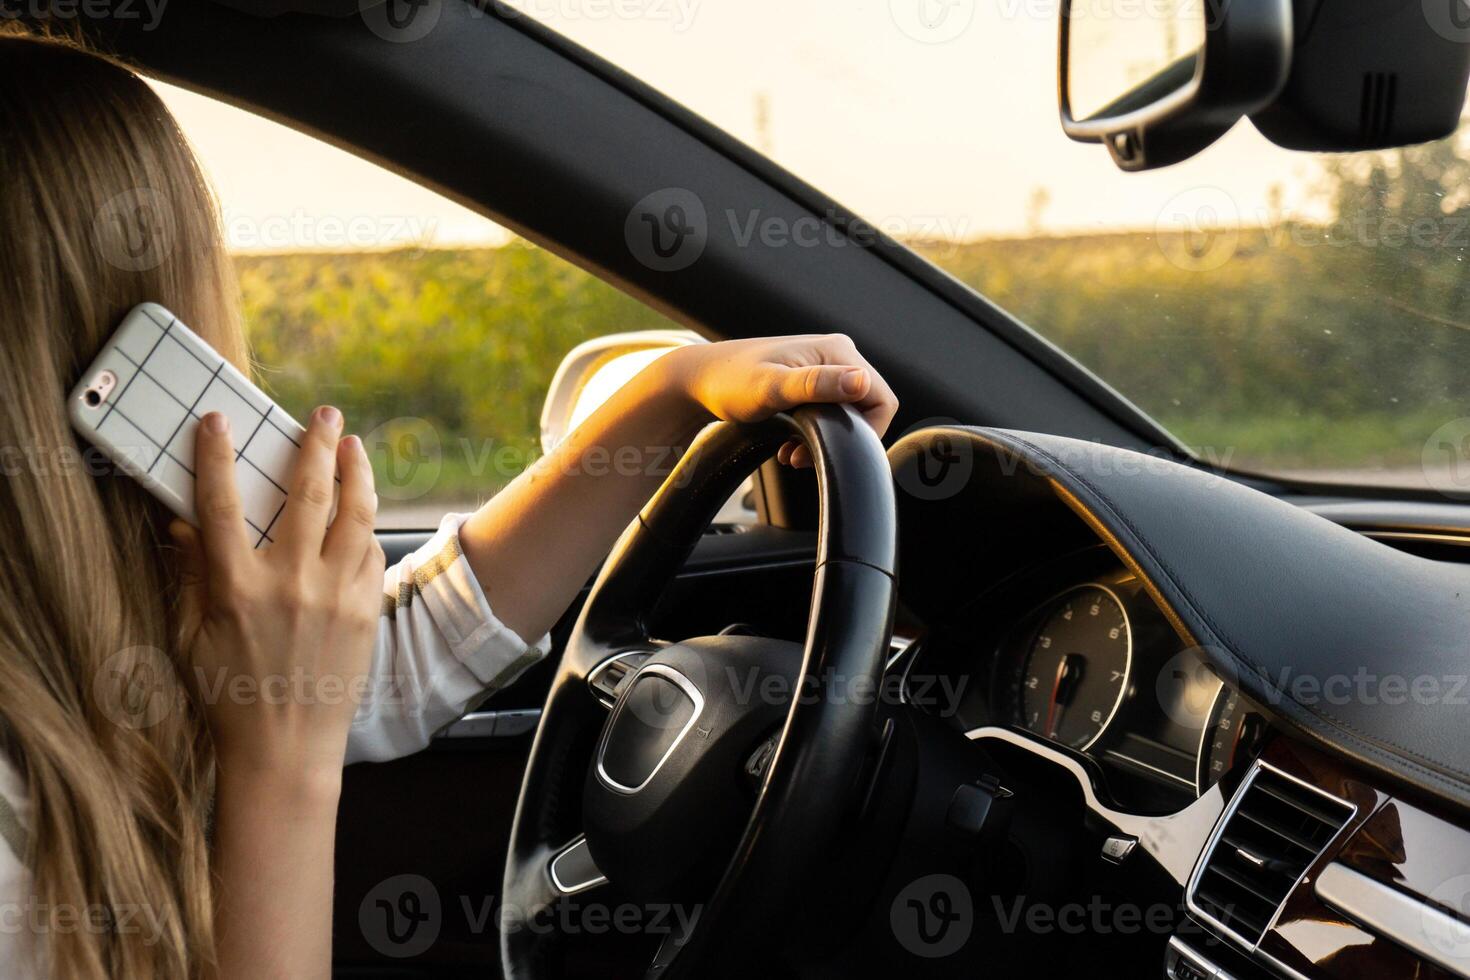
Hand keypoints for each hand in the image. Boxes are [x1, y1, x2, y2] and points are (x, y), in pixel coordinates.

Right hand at [171, 405, 385, 780]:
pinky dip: (366, 527)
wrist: (286, 747)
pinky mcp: (366, 610)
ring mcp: (335, 594)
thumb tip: (185, 524)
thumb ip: (192, 575)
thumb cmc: (229, 695)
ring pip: (356, 514)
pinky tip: (362, 512)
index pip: (222, 504)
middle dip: (317, 444)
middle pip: (308, 492)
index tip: (219, 421)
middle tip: (324, 415)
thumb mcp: (192, 636)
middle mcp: (291, 582)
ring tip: (354, 446)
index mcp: (237, 586)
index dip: (218, 457)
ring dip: (357, 472)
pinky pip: (370, 553)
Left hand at [666, 334, 899, 465]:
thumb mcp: (772, 388)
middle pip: (868, 408)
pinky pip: (831, 412)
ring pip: (848, 414)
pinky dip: (815, 434)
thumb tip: (861, 381)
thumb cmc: (730, 382)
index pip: (883, 398)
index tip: (832, 448)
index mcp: (837, 351)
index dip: (867, 431)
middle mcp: (836, 354)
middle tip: (803, 454)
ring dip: (827, 439)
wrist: (700, 379)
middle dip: (843, 438)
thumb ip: (816, 385)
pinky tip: (789, 444)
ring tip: (792, 452)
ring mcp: (824, 367)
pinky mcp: (812, 380)